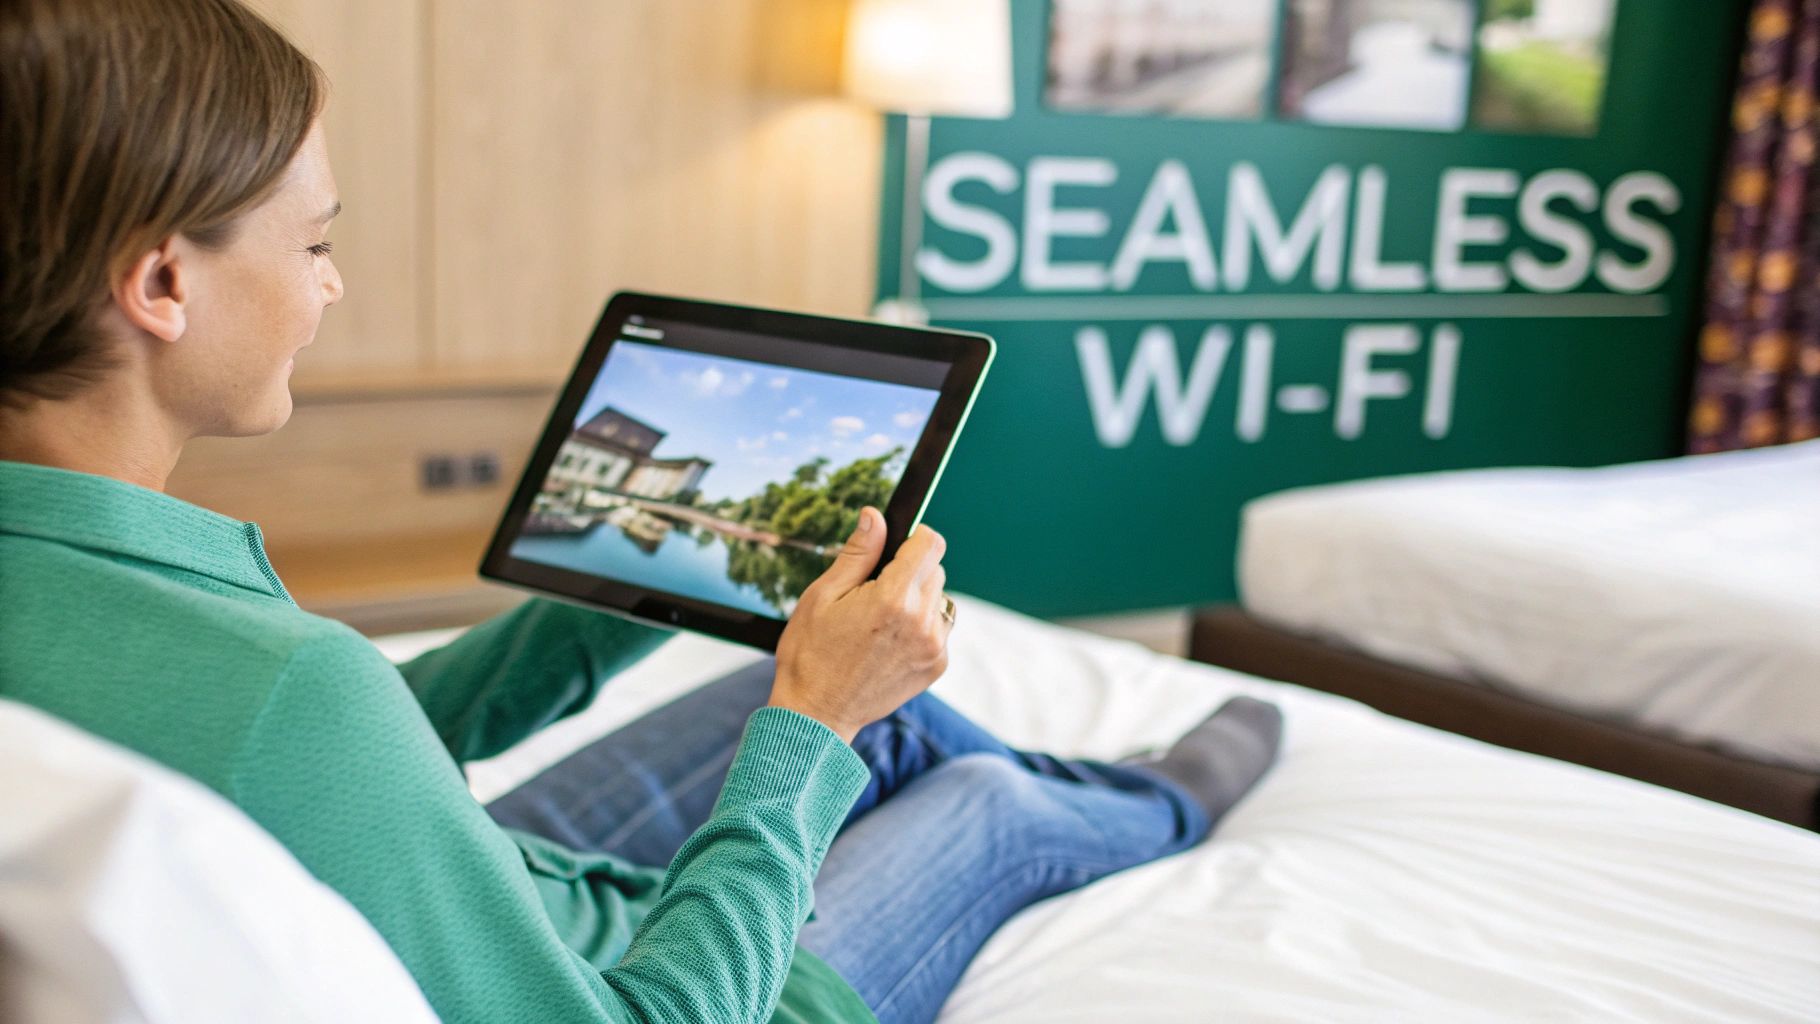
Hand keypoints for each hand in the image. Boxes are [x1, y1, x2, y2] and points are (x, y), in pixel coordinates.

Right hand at [767, 506, 951, 743]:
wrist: (817, 713)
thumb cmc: (811, 654)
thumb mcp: (823, 595)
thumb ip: (857, 553)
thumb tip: (874, 516)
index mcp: (892, 599)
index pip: (931, 544)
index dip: (914, 537)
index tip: (897, 546)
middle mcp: (921, 622)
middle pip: (935, 570)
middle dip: (910, 571)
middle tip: (873, 593)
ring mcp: (933, 646)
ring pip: (938, 599)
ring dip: (917, 599)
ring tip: (881, 621)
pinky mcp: (937, 665)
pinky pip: (939, 628)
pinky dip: (921, 627)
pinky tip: (889, 642)